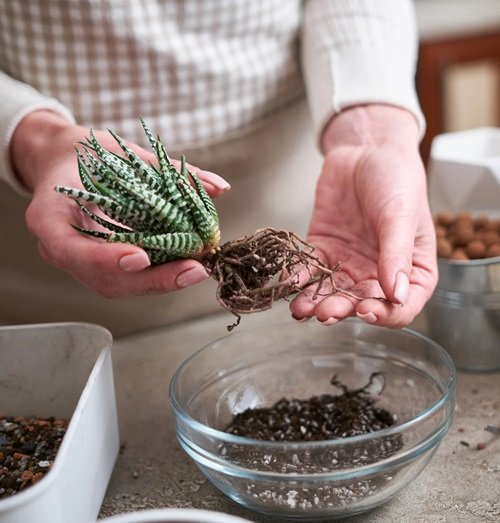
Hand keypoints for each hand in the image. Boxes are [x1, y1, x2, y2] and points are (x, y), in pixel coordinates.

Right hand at [10, 110, 229, 296]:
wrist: (68, 163)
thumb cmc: (90, 155)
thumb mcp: (122, 152)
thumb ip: (169, 170)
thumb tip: (220, 187)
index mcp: (48, 215)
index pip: (67, 248)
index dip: (103, 258)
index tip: (140, 257)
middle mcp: (61, 247)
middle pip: (103, 278)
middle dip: (152, 279)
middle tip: (193, 270)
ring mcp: (80, 261)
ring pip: (119, 285)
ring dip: (161, 281)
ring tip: (197, 269)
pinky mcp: (100, 265)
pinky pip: (128, 278)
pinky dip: (160, 273)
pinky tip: (187, 267)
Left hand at [290, 105, 436, 327]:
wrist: (366, 151)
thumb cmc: (396, 181)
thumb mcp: (401, 216)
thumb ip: (397, 254)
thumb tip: (396, 295)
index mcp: (410, 272)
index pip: (401, 307)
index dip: (385, 316)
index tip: (366, 311)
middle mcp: (378, 274)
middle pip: (360, 303)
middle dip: (342, 310)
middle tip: (325, 312)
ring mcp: (348, 264)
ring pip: (331, 292)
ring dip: (315, 302)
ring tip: (301, 309)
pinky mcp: (323, 250)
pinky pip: (309, 270)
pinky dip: (298, 277)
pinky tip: (289, 282)